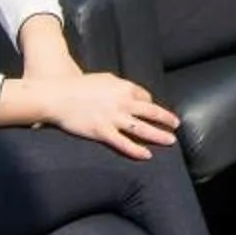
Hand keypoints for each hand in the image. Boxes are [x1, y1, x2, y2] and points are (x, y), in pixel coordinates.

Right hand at [35, 71, 180, 159]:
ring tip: (171, 140)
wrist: (58, 96)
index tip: (153, 111)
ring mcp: (113, 119)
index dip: (151, 105)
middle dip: (166, 119)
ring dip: (159, 135)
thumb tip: (131, 93)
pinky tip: (147, 155)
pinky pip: (124, 144)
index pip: (145, 98)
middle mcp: (123, 103)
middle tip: (176, 125)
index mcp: (124, 88)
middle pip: (151, 112)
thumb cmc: (80, 86)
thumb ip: (120, 86)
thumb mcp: (105, 79)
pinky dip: (137, 150)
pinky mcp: (102, 132)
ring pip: (142, 129)